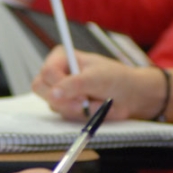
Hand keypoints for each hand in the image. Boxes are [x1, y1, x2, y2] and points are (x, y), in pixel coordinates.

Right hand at [32, 46, 166, 120]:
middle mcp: (57, 73)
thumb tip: (52, 95)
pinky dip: (81, 115)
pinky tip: (94, 108)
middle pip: (41, 89)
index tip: (80, 92)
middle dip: (65, 99)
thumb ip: (73, 85)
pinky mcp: (65, 106)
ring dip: (76, 108)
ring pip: (53, 105)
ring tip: (95, 103)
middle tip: (84, 101)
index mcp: (61, 57)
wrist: (131, 96)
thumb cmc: (115, 79)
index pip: (46, 72)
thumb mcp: (96, 78)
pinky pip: (63, 115)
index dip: (60, 85)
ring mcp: (60, 91)